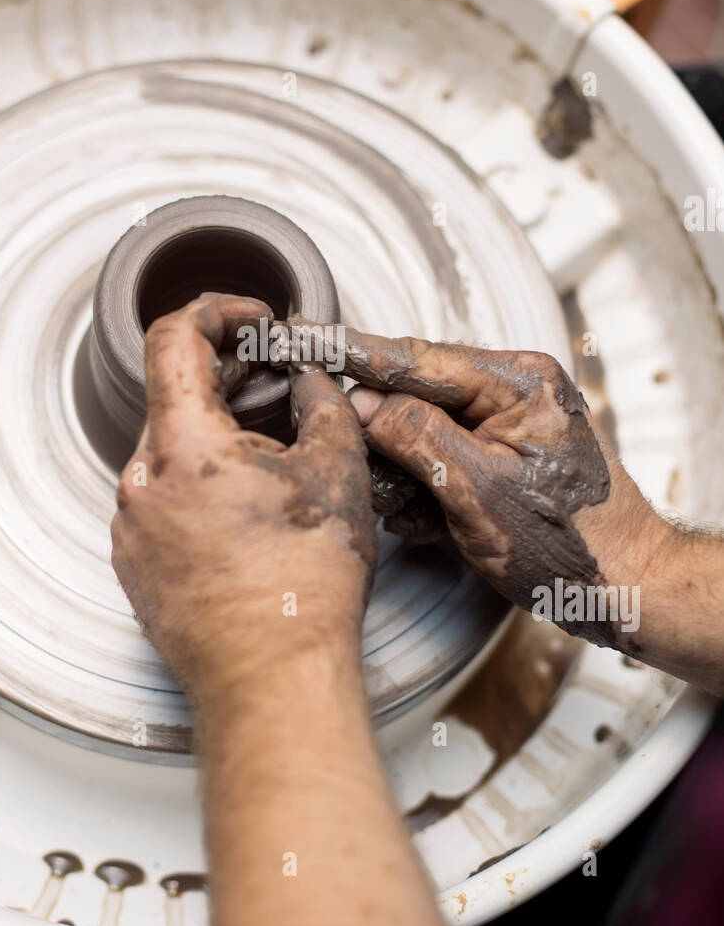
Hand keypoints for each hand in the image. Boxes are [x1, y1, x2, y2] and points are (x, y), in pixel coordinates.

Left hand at [110, 295, 377, 706]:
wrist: (272, 679)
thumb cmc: (305, 586)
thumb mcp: (337, 471)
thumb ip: (323, 402)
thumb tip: (309, 379)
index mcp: (181, 445)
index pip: (172, 336)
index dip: (216, 311)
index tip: (249, 320)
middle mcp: (139, 481)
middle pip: (172, 396)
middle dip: (227, 379)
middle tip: (277, 384)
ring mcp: (130, 526)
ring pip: (170, 452)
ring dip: (216, 439)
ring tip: (273, 462)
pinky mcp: (135, 563)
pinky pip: (162, 500)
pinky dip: (200, 487)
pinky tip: (248, 513)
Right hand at [277, 327, 672, 650]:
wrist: (624, 588)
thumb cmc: (571, 545)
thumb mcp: (477, 490)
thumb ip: (416, 435)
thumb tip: (361, 402)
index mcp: (516, 381)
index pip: (413, 357)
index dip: (350, 351)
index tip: (301, 337)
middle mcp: (511, 390)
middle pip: (412, 394)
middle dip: (382, 440)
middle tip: (367, 474)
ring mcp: (506, 422)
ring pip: (419, 431)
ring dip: (403, 475)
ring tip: (417, 513)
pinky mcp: (499, 455)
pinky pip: (440, 457)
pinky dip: (425, 490)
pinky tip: (433, 524)